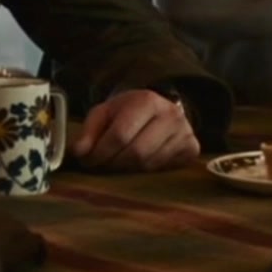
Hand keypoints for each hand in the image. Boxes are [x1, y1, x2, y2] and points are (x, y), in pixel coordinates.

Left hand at [72, 89, 198, 171]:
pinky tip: (139, 162)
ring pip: (149, 164)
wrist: (161, 110)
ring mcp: (185, 133)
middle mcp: (171, 115)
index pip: (121, 134)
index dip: (101, 152)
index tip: (88, 160)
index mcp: (147, 101)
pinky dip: (146, 171)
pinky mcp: (192, 149)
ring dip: (128, 169)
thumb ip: (89, 131)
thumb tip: (79, 152)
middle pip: (136, 152)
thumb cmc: (129, 112)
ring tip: (118, 162)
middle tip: (101, 165)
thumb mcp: (106, 112)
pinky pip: (163, 170)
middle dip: (113, 163)